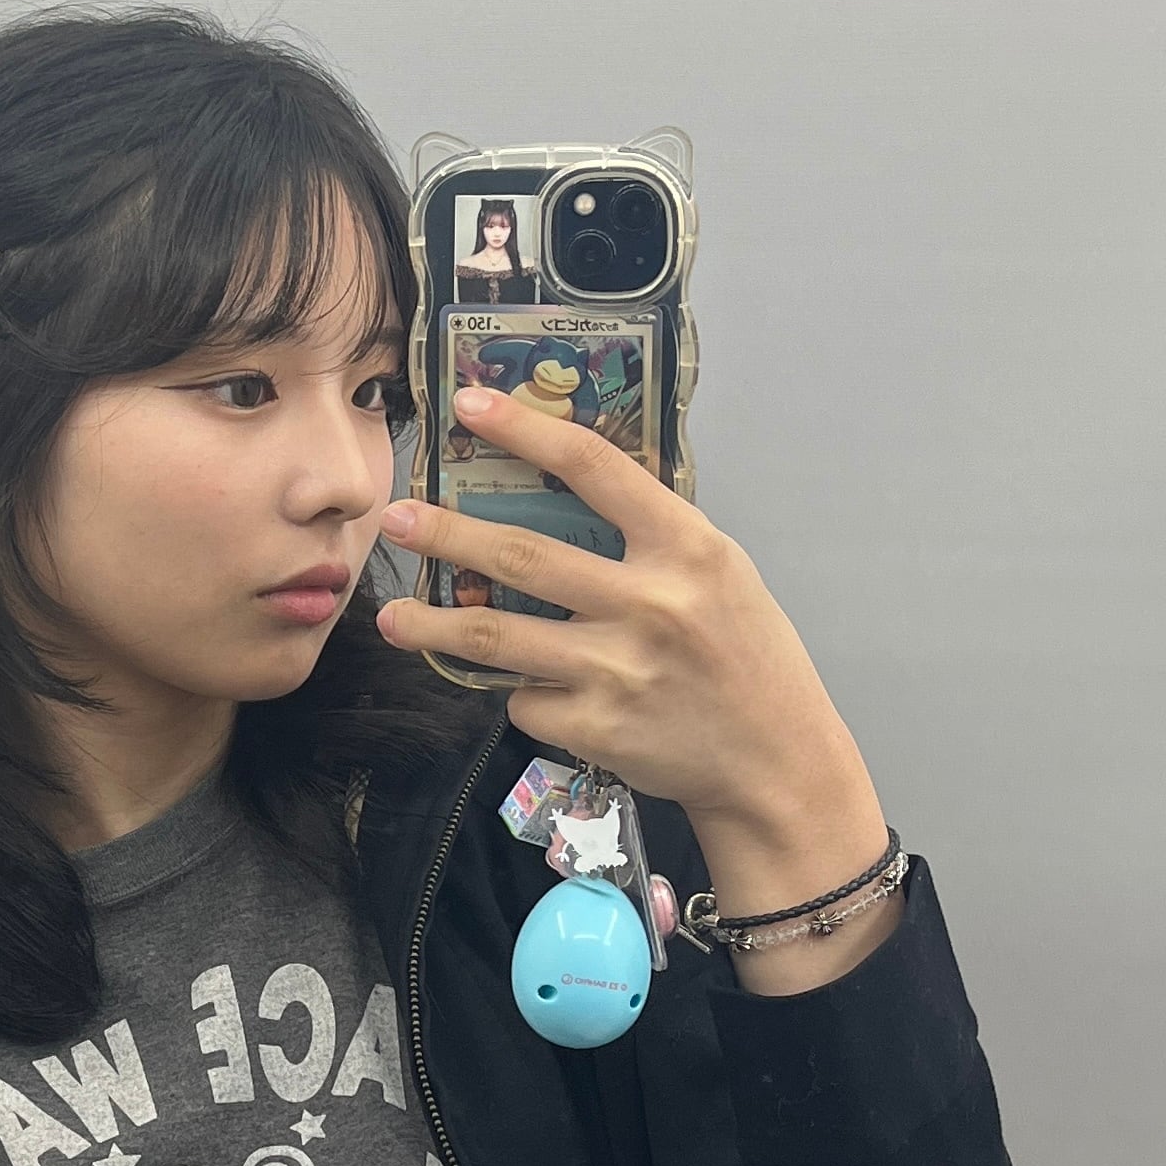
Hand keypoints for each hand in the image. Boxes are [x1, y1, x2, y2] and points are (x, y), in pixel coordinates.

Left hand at [374, 390, 903, 990]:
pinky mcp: (593, 727)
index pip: (594, 469)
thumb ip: (650, 538)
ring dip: (433, 627)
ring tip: (390, 616)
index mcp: (687, 548)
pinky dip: (523, 693)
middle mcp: (650, 604)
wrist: (774, 760)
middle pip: (523, 557)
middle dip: (448, 534)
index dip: (525, 430)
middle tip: (395, 517)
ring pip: (498, 640)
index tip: (469, 405)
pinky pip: (527, 700)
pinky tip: (537, 691)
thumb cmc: (745, 655)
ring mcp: (616, 670)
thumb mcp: (719, 574)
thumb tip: (559, 492)